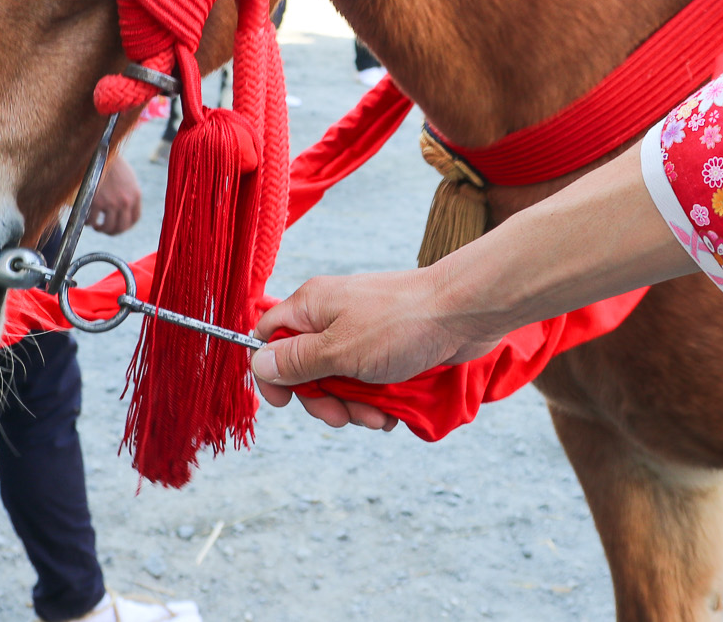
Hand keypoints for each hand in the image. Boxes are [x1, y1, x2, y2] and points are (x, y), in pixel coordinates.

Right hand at [88, 149, 141, 234]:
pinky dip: (88, 223)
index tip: (118, 227)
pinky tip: (86, 219)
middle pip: (122, 227)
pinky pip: (92, 221)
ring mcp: (111, 203)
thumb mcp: (128, 178)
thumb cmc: (112, 163)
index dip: (126, 226)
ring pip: (107, 227)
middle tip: (104, 229)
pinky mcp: (96, 202)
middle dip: (113, 231)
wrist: (99, 153)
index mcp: (135, 195)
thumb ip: (128, 193)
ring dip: (100, 229)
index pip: (134, 219)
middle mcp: (125, 202)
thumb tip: (124, 208)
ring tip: (95, 225)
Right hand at [249, 269, 496, 431]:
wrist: (463, 314)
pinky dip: (376, 401)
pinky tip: (393, 412)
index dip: (270, 372)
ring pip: (339, 382)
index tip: (285, 402)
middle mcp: (332, 317)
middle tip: (341, 416)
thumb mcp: (340, 349)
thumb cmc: (401, 323)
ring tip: (377, 416)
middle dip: (322, 400)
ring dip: (354, 407)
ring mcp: (361, 334)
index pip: (269, 337)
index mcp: (312, 306)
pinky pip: (368, 383)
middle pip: (305, 368)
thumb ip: (297, 360)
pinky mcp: (387, 349)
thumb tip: (258, 364)